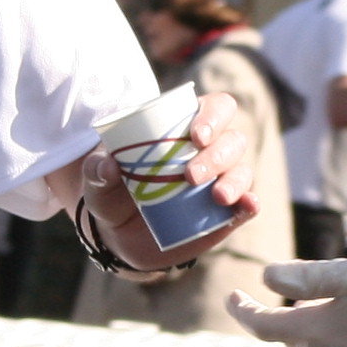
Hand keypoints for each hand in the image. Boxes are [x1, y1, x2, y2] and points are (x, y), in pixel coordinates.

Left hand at [78, 89, 257, 271]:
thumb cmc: (113, 195)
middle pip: (232, 140)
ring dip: (235, 180)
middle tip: (191, 175)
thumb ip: (96, 171)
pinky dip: (250, 204)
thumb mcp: (98, 182)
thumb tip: (107, 166)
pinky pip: (247, 205)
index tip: (195, 135)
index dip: (213, 116)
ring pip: (242, 170)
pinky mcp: (227, 213)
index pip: (216, 108)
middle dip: (216, 155)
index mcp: (185, 129)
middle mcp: (211, 151)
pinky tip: (248, 205)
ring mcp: (222, 182)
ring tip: (217, 196)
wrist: (120, 237)